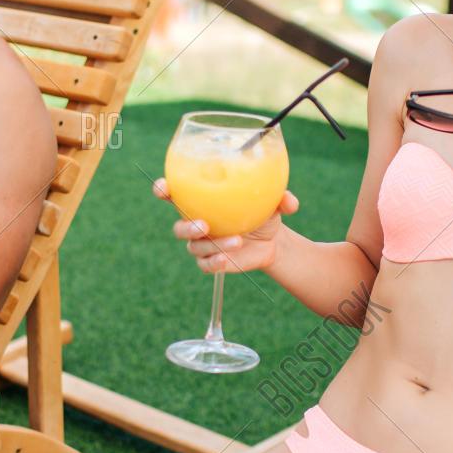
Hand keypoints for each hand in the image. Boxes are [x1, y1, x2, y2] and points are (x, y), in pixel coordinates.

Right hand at [153, 177, 299, 273]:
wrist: (273, 241)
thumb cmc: (264, 212)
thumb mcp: (273, 202)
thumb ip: (280, 198)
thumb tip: (290, 202)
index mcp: (202, 202)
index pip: (174, 194)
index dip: (162, 190)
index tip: (162, 188)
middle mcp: (197, 222)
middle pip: (179, 227)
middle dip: (186, 226)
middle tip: (204, 224)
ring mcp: (203, 244)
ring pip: (195, 247)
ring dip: (214, 244)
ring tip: (237, 240)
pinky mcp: (211, 261)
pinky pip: (206, 265)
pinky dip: (215, 262)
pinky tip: (227, 259)